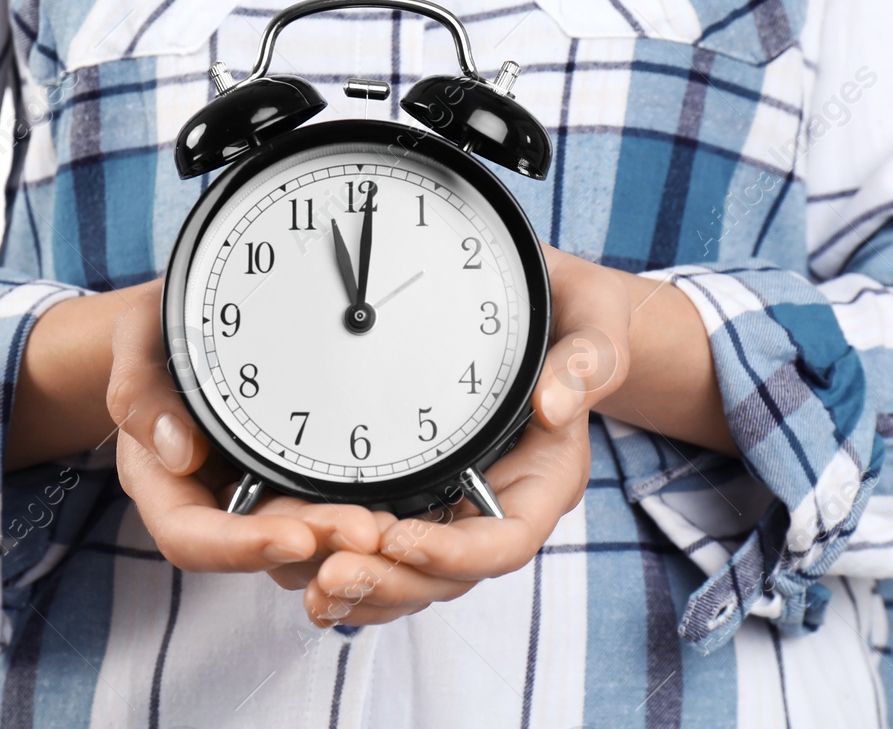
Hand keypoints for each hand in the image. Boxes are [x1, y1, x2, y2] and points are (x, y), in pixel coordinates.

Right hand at [6, 280, 381, 574]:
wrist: (201, 314)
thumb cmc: (166, 328)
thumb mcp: (140, 337)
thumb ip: (142, 389)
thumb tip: (177, 451)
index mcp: (162, 481)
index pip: (192, 537)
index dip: (243, 546)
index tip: (295, 538)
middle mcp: (211, 500)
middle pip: (262, 546)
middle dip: (317, 542)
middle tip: (369, 531)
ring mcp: (258, 493)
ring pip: (304, 540)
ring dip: (347, 539)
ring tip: (395, 526)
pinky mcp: (300, 478)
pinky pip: (329, 507)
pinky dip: (363, 511)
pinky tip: (403, 507)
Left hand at [295, 246, 634, 625]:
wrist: (547, 307)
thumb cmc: (573, 316)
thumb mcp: (592, 323)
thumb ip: (583, 364)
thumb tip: (553, 405)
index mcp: (546, 478)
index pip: (506, 541)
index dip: (453, 552)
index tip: (400, 539)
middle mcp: (499, 505)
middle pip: (447, 574)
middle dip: (390, 581)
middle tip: (331, 574)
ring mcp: (456, 504)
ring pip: (409, 573)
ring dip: (360, 584)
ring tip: (308, 581)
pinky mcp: (418, 492)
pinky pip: (382, 547)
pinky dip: (344, 562)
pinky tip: (300, 564)